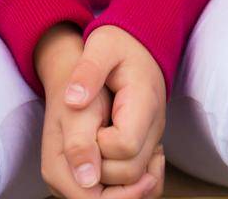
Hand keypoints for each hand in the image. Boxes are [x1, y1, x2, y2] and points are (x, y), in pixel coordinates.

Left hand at [64, 26, 166, 191]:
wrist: (140, 46)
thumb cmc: (119, 44)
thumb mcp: (101, 45)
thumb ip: (88, 71)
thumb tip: (72, 100)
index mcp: (144, 102)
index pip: (125, 146)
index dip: (99, 144)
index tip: (86, 125)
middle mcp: (155, 128)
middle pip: (131, 171)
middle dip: (100, 165)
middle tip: (83, 140)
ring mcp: (154, 140)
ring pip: (138, 182)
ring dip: (108, 177)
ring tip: (89, 148)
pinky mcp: (150, 147)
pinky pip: (144, 181)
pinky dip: (124, 183)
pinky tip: (101, 161)